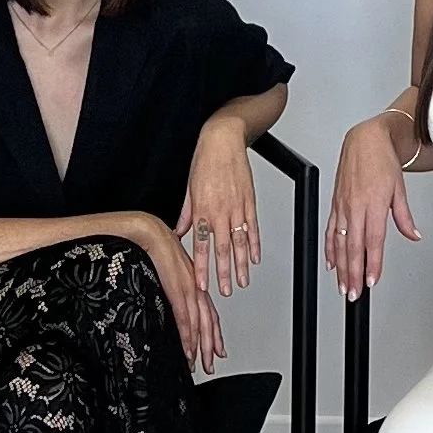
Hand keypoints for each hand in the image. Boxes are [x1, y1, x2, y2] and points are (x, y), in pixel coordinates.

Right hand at [128, 218, 224, 376]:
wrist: (152, 233)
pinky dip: (188, 336)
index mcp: (195, 284)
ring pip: (199, 325)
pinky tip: (188, 349)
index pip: (209, 313)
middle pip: (208, 323)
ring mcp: (188, 289)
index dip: (214, 333)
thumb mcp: (169, 271)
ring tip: (198, 363)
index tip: (217, 349)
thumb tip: (171, 299)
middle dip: (210, 347)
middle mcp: (196, 288)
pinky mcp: (178, 290)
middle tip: (211, 364)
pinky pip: (185, 318)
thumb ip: (173, 286)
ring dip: (200, 347)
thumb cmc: (157, 249)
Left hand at [180, 126, 262, 295]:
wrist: (223, 140)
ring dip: (240, 264)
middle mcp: (220, 211)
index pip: (200, 245)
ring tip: (241, 281)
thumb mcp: (189, 189)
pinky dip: (254, 244)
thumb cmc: (205, 161)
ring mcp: (236, 207)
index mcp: (202, 209)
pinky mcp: (249, 202)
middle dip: (223, 273)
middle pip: (222, 249)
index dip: (201, 267)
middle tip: (224, 291)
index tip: (202, 284)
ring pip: (239, 242)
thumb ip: (186, 214)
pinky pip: (253, 227)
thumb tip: (178, 232)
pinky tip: (254, 258)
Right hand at [326, 115, 421, 295]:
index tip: (372, 281)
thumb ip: (404, 217)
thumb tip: (413, 235)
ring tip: (344, 286)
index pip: (373, 240)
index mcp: (374, 203)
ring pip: (339, 242)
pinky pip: (330, 230)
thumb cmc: (382, 160)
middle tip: (354, 294)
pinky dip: (329, 249)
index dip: (372, 263)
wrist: (366, 139)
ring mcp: (343, 205)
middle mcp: (355, 206)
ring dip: (341, 267)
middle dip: (353, 273)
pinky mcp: (335, 203)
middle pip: (353, 247)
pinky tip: (331, 263)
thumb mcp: (399, 188)